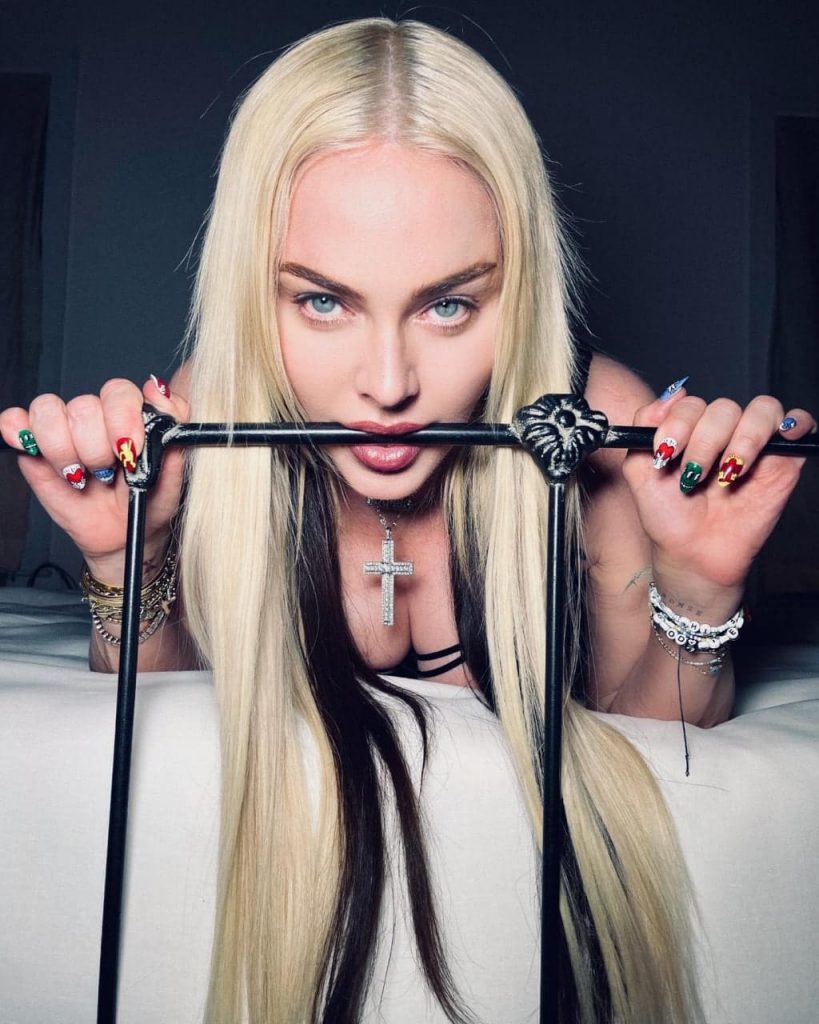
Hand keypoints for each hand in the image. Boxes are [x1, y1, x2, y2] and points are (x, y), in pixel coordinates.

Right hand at [0, 372, 188, 580]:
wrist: (126, 536)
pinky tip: (32, 449)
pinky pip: (15, 421)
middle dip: (95, 447)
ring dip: (64, 449)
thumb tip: (159, 395)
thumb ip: (174, 434)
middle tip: (107, 473)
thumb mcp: (175, 474)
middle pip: (83, 405)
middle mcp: (97, 416)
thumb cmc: (150, 502)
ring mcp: (64, 429)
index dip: (122, 418)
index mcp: (132, 414)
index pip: (119, 392)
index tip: (131, 450)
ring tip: (80, 475)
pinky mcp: (35, 447)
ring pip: (48, 410)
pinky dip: (18, 430)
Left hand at [621, 387, 815, 606]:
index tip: (665, 453)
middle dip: (705, 441)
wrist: (693, 553)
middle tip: (693, 475)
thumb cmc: (668, 515)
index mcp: (691, 429)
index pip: (691, 404)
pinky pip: (801, 424)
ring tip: (728, 473)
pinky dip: (796, 422)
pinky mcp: (784, 461)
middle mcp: (724, 432)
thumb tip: (673, 393)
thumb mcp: (640, 470)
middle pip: (724, 408)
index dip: (677, 424)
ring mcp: (756, 444)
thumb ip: (644, 426)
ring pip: (762, 410)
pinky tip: (780, 438)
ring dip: (743, 439)